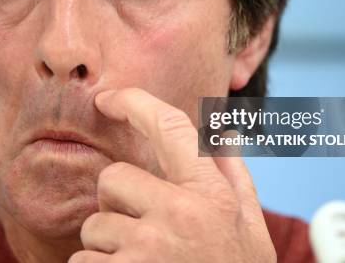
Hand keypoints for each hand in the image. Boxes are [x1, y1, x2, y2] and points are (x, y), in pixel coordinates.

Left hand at [69, 88, 275, 262]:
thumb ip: (234, 177)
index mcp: (212, 196)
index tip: (109, 97)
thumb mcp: (250, 229)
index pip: (170, 127)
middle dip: (119, 205)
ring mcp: (147, 250)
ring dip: (109, 247)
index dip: (135, 101)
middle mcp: (180, 216)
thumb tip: (224, 129)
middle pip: (112, 179)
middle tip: (144, 234)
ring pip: (94, 226)